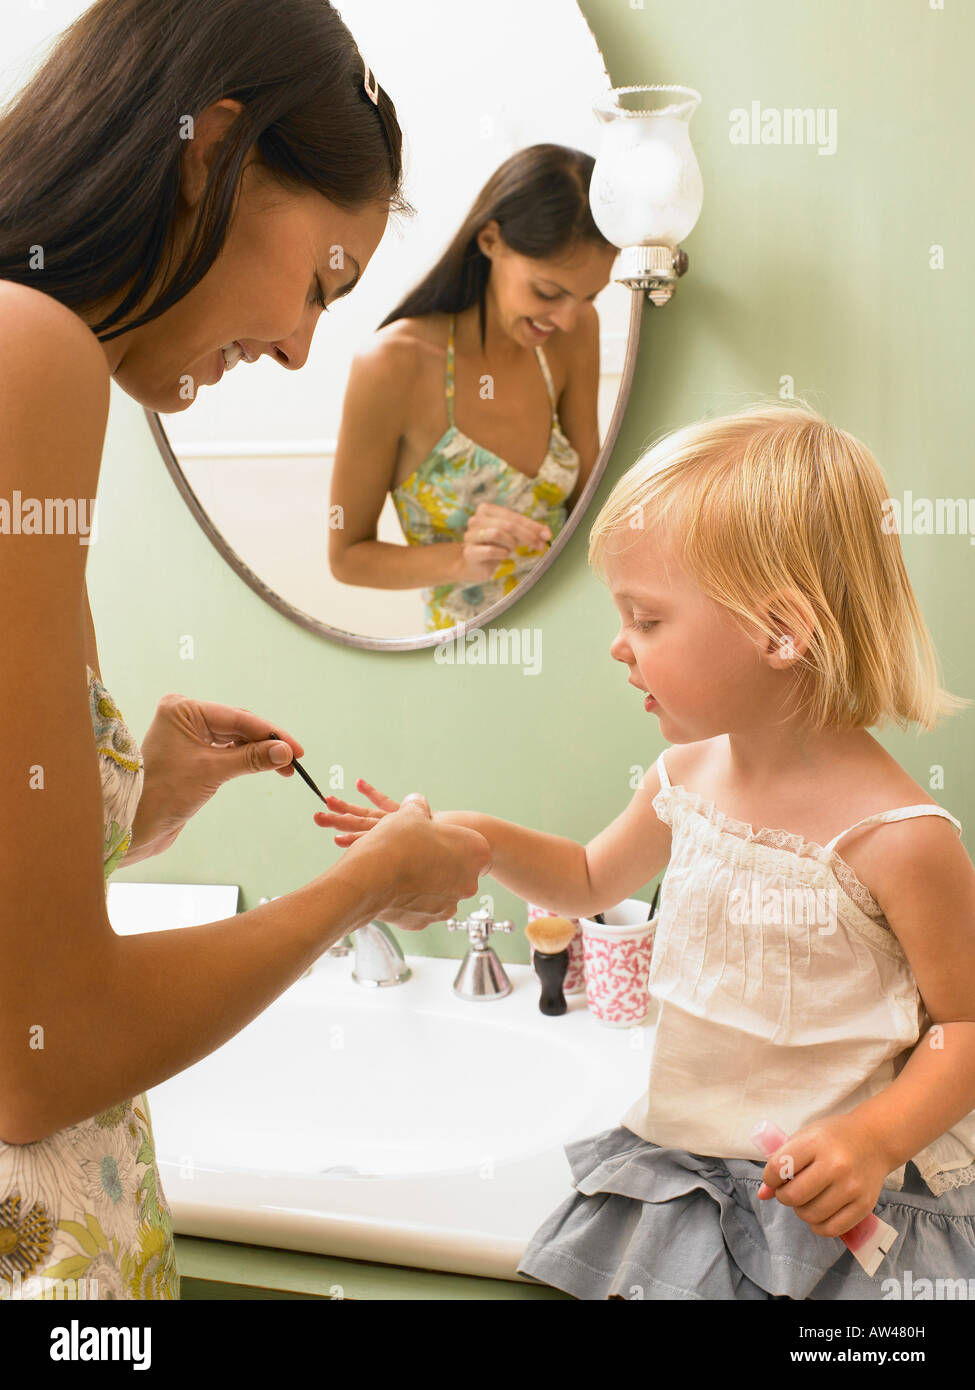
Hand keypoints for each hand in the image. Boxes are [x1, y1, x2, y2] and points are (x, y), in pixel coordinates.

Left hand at [128, 694, 302, 859]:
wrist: (134, 825)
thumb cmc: (163, 794)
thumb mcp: (212, 772)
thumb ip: (251, 758)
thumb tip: (284, 752)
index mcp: (183, 709)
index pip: (238, 717)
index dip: (270, 733)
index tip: (296, 750)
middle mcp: (184, 716)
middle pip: (238, 725)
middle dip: (267, 742)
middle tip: (294, 759)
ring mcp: (188, 735)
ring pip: (235, 738)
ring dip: (259, 751)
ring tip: (284, 767)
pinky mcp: (192, 754)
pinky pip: (227, 750)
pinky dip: (246, 759)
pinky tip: (265, 765)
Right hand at [317, 783, 491, 931]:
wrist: (369, 878)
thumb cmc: (396, 842)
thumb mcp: (410, 814)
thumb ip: (419, 808)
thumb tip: (416, 803)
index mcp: (475, 853)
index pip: (474, 845)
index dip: (452, 839)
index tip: (436, 838)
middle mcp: (468, 884)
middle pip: (456, 870)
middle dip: (438, 862)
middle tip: (415, 852)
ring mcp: (447, 906)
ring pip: (437, 890)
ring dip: (423, 882)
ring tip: (400, 869)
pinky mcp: (424, 923)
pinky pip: (418, 907)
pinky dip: (408, 899)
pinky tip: (391, 886)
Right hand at [453, 503, 550, 583]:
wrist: (474, 565)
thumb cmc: (495, 546)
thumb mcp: (512, 535)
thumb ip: (528, 531)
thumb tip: (547, 533)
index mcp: (487, 510)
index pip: (513, 515)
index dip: (531, 525)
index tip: (546, 535)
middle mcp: (476, 520)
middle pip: (507, 524)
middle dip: (527, 535)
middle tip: (539, 545)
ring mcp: (471, 535)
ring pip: (497, 534)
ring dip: (511, 543)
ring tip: (512, 549)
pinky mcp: (469, 552)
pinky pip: (490, 550)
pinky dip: (502, 553)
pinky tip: (503, 555)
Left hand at [756, 1114, 892, 1237]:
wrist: (874, 1139)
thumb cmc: (833, 1138)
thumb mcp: (805, 1138)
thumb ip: (782, 1162)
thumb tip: (762, 1194)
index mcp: (815, 1143)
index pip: (778, 1168)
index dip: (769, 1178)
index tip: (774, 1178)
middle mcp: (835, 1165)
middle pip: (793, 1196)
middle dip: (784, 1196)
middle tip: (789, 1191)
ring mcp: (851, 1187)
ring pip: (810, 1215)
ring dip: (800, 1211)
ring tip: (805, 1200)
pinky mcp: (864, 1205)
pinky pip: (831, 1229)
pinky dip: (818, 1226)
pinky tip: (818, 1213)